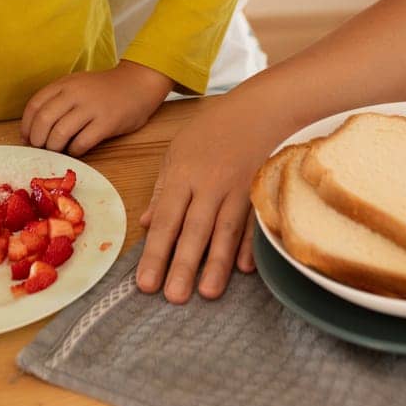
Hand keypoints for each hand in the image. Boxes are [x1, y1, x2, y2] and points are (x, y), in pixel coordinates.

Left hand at [21, 60, 172, 155]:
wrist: (138, 84)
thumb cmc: (104, 89)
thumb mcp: (78, 85)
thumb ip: (59, 100)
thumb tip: (36, 128)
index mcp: (65, 83)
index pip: (35, 105)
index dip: (26, 125)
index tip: (27, 137)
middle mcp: (76, 94)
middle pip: (44, 120)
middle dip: (37, 139)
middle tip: (40, 147)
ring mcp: (92, 108)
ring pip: (60, 133)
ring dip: (54, 147)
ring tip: (57, 150)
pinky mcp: (106, 123)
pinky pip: (81, 143)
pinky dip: (74, 151)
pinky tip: (76, 150)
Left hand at [134, 92, 283, 302]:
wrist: (258, 108)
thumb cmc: (212, 129)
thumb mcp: (177, 151)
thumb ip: (162, 190)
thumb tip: (145, 224)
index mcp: (183, 175)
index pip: (166, 219)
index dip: (155, 252)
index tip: (145, 283)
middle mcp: (209, 184)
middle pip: (194, 230)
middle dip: (183, 265)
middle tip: (173, 297)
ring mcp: (238, 188)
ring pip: (225, 231)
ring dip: (216, 264)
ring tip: (207, 293)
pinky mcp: (261, 191)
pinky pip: (254, 222)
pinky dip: (250, 245)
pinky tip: (245, 269)